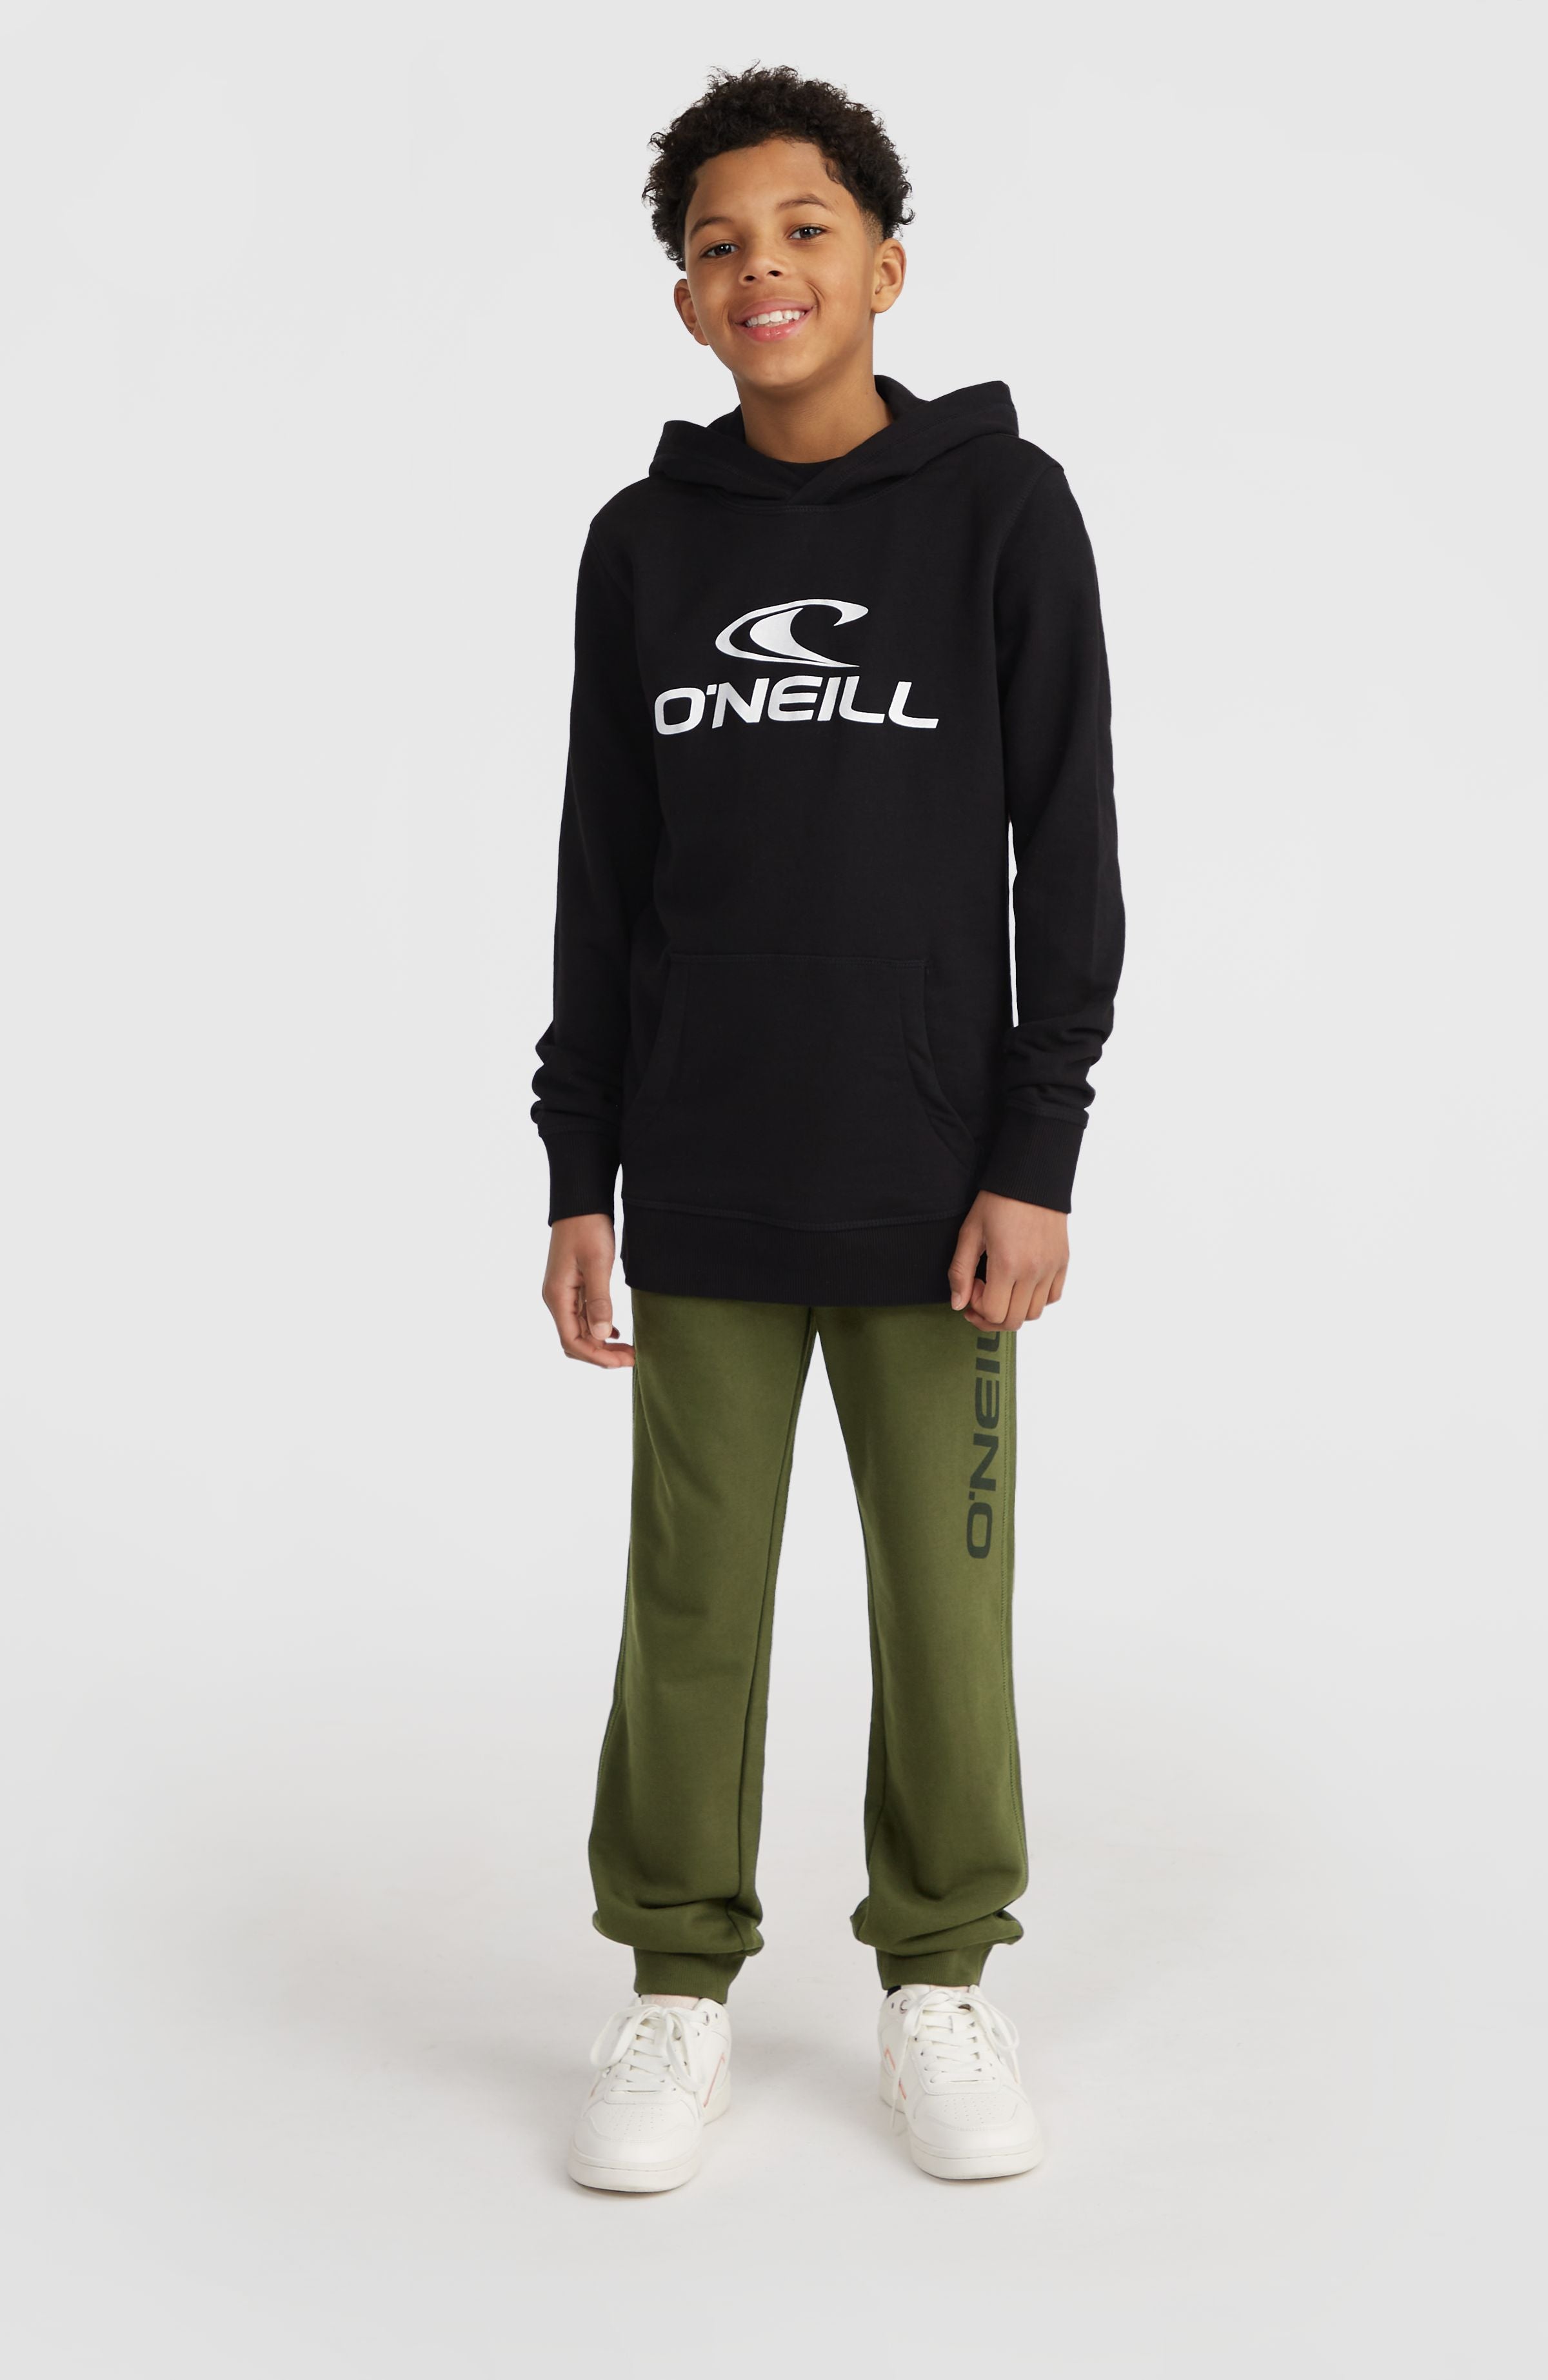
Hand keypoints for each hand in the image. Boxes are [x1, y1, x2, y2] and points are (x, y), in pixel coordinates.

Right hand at [542, 1214, 633, 1366]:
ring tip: (629, 1349)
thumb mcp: (598, 1263)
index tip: (625, 1362)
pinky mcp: (572, 1287)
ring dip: (602, 1343)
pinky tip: (616, 1332)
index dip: (597, 1357)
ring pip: (580, 1330)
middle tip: (632, 1358)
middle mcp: (556, 1299)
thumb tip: (603, 1335)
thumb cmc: (588, 1228)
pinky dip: (599, 1328)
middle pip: (575, 1341)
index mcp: (558, 1296)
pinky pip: (583, 1317)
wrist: (580, 1203)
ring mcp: (563, 1294)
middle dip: (601, 1355)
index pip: (573, 1341)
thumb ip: (599, 1300)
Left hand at [948, 1191, 1068, 1330]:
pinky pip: (1053, 1296)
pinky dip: (1036, 1299)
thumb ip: (960, 1272)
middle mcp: (1033, 1271)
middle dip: (992, 1316)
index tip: (973, 1285)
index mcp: (1007, 1265)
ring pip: (1034, 1312)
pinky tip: (1022, 1283)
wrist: (1030, 1177)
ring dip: (1014, 1309)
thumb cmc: (997, 1201)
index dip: (977, 1307)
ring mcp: (1051, 1268)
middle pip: (1014, 1320)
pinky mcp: (1062, 1262)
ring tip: (1002, 1288)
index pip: (994, 1313)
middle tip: (982, 1295)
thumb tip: (959, 1304)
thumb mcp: (970, 1233)